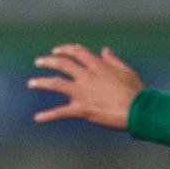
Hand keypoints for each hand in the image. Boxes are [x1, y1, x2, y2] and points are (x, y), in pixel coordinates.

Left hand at [28, 44, 143, 129]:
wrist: (138, 110)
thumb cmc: (135, 91)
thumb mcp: (125, 71)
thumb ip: (113, 60)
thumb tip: (105, 50)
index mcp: (98, 66)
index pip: (77, 52)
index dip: (65, 50)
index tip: (56, 51)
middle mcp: (87, 76)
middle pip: (62, 64)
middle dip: (48, 61)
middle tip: (38, 62)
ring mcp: (82, 92)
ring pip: (55, 84)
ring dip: (41, 82)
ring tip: (31, 83)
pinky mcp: (82, 109)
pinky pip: (60, 112)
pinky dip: (48, 116)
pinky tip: (37, 118)